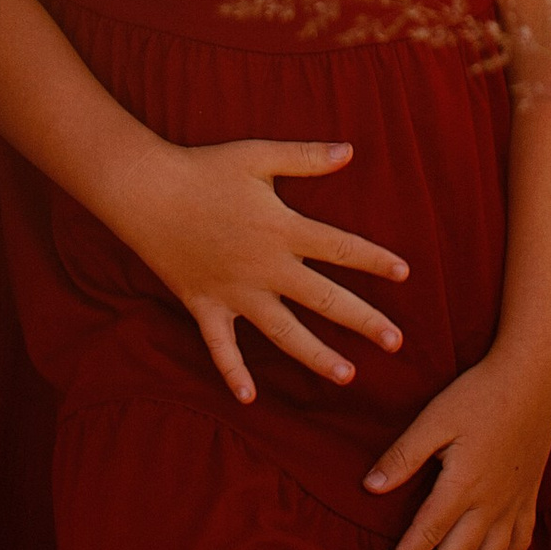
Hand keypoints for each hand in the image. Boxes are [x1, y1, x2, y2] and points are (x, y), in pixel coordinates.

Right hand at [109, 140, 408, 405]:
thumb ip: (306, 157)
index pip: (339, 247)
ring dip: (316, 356)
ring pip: (284, 332)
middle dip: (363, 320)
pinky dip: (233, 372)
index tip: (405, 274)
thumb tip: (351, 151)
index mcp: (282, 229)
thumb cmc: (203, 168)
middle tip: (395, 342)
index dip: (374, 260)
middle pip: (323, 299)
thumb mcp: (257, 156)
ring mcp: (235, 291)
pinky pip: (221, 346)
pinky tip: (250, 398)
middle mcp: (265, 267)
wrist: (145, 191)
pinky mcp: (205, 305)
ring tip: (348, 375)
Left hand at [367, 354, 550, 549]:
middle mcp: (490, 506)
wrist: (533, 380)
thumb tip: (369, 488)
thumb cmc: (477, 395)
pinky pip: (516, 548)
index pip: (425, 536)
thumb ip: (403, 455)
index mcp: (461, 486)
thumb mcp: (433, 418)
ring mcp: (513, 507)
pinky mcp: (529, 501)